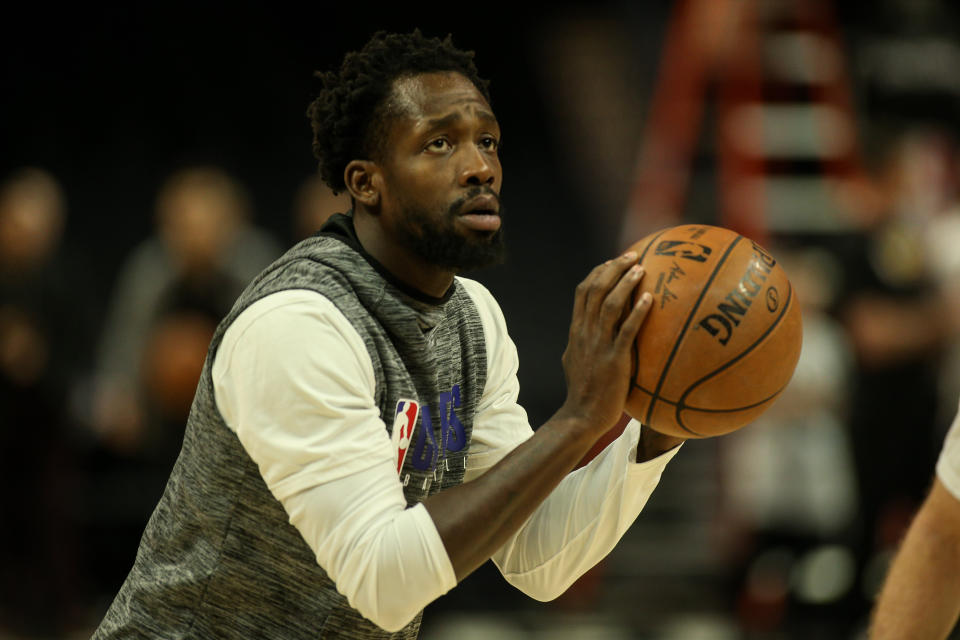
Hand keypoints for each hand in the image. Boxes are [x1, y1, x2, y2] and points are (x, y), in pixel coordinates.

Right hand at [558, 251, 652, 436]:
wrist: (581, 416)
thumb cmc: (585, 392)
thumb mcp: (578, 361)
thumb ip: (586, 343)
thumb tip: (599, 333)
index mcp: (576, 331)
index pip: (583, 292)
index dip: (598, 272)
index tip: (613, 261)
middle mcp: (584, 333)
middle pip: (595, 290)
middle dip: (613, 268)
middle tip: (632, 255)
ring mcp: (597, 345)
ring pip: (608, 305)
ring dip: (625, 284)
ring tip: (641, 268)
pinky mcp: (613, 360)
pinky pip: (625, 331)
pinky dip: (637, 312)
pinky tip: (649, 299)